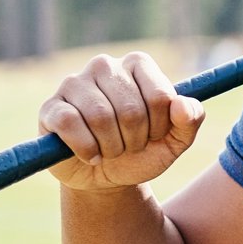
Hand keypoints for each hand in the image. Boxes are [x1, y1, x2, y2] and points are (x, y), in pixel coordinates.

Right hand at [40, 52, 203, 192]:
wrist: (107, 177)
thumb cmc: (142, 152)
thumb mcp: (175, 141)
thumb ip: (190, 120)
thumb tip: (181, 104)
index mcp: (138, 65)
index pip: (160, 96)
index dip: (160, 126)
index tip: (154, 133)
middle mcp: (105, 65)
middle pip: (131, 109)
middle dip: (136, 139)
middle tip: (129, 145)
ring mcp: (74, 83)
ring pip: (100, 117)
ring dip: (112, 147)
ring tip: (111, 149)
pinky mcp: (52, 106)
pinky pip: (70, 124)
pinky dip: (86, 149)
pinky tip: (90, 154)